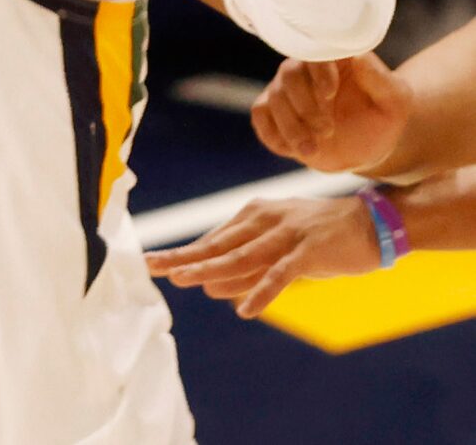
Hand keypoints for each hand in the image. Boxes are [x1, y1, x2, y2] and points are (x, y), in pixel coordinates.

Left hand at [148, 192, 382, 317]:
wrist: (373, 223)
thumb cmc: (321, 238)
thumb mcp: (278, 251)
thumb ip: (246, 268)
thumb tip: (209, 286)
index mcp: (254, 215)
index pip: (213, 239)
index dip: (184, 253)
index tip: (154, 262)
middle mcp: (264, 220)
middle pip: (218, 245)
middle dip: (185, 257)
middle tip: (152, 266)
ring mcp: (286, 234)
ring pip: (242, 256)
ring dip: (212, 270)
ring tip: (186, 281)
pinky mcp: (309, 251)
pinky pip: (281, 274)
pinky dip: (262, 291)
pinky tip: (246, 309)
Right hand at [253, 55, 413, 176]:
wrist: (368, 146)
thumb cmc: (382, 117)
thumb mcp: (395, 101)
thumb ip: (380, 80)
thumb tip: (358, 57)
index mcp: (332, 59)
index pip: (315, 53)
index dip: (318, 72)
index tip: (330, 94)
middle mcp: (303, 69)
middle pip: (288, 77)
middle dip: (305, 108)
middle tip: (328, 131)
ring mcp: (284, 90)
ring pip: (271, 99)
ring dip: (291, 127)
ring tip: (313, 149)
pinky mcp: (273, 112)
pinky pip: (260, 116)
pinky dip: (272, 133)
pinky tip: (294, 149)